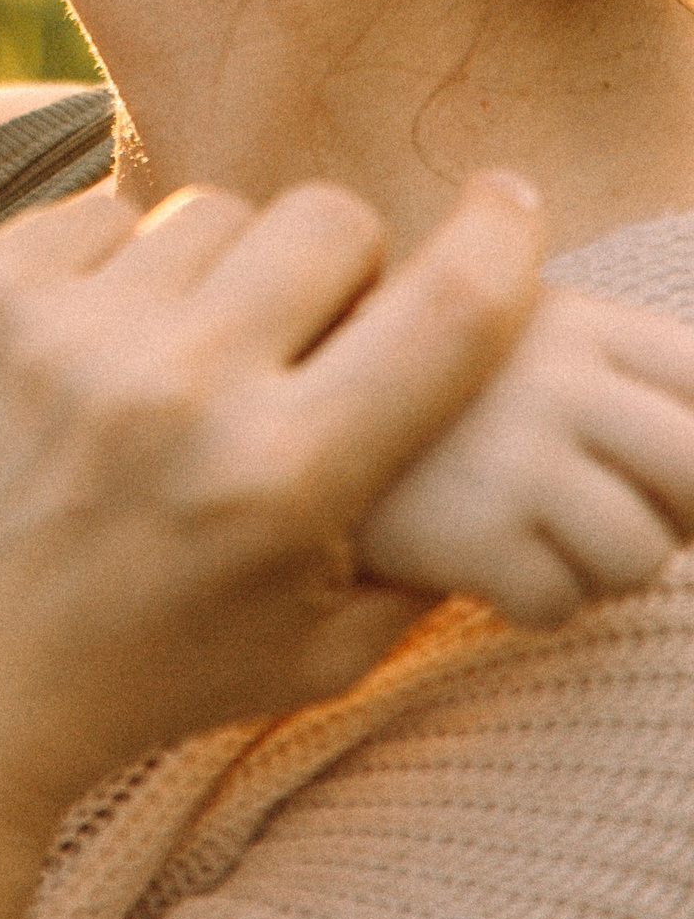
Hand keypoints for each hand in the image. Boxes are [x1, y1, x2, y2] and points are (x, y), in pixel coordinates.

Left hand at [0, 172, 541, 852]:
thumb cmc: (132, 682)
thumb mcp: (308, 649)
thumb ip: (417, 543)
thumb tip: (481, 413)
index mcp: (281, 480)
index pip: (445, 314)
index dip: (497, 246)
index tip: (507, 206)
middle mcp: (178, 389)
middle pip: (330, 222)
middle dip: (343, 266)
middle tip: (307, 326)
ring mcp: (66, 330)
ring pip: (213, 212)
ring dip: (223, 271)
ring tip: (184, 355)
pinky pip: (102, 213)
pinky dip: (116, 267)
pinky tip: (92, 349)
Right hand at [356, 282, 693, 624]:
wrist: (265, 415)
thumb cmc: (419, 393)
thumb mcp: (515, 339)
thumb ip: (617, 375)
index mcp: (571, 317)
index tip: (661, 472)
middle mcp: (551, 374)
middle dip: (676, 514)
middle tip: (615, 513)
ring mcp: (512, 450)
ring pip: (638, 552)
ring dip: (597, 567)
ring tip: (534, 539)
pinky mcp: (469, 529)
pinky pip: (560, 601)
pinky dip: (532, 600)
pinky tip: (484, 564)